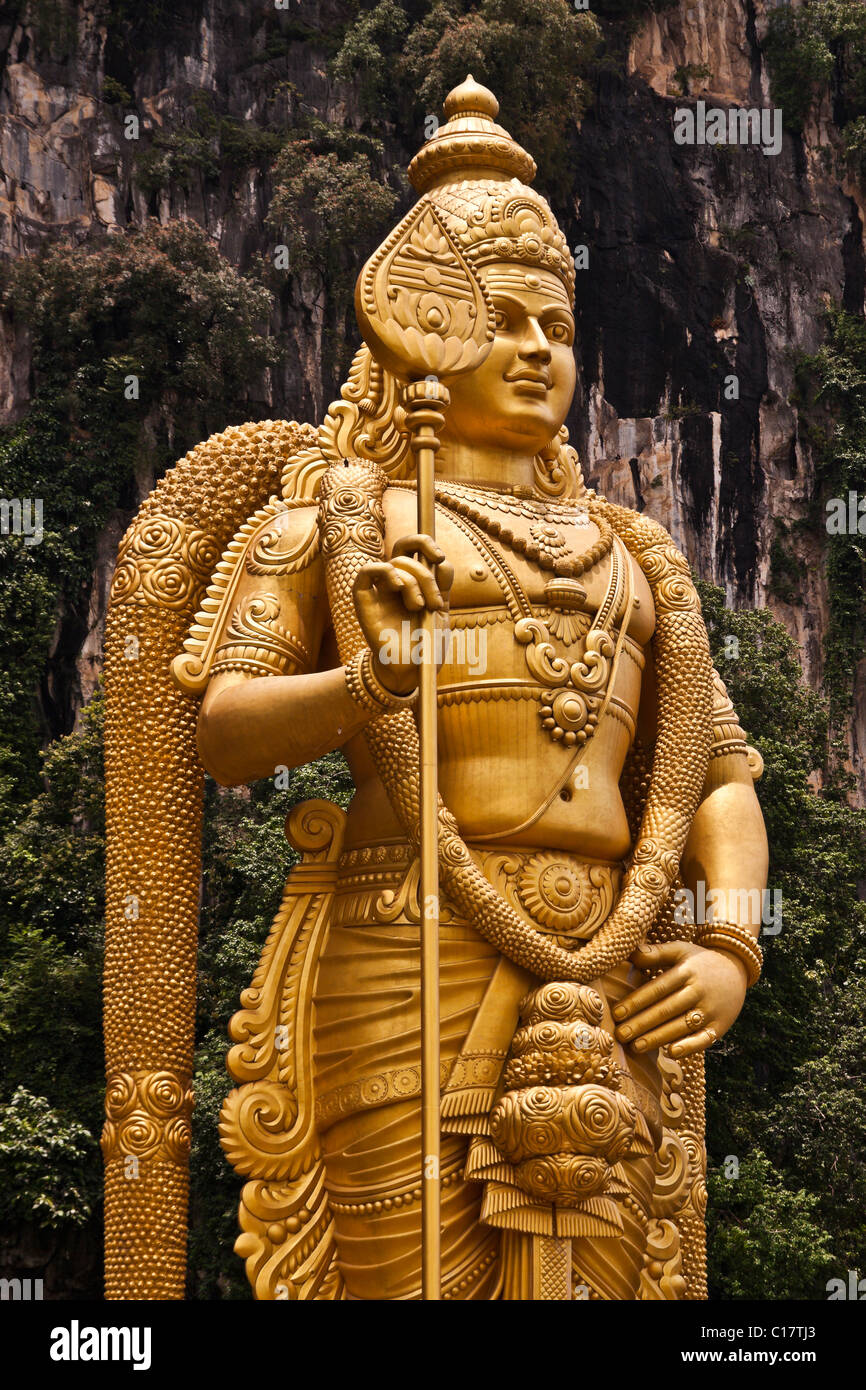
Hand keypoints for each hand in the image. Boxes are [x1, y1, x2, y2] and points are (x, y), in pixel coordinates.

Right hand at [352, 534, 453, 696]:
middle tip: (437, 574)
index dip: (426, 544)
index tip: (441, 558)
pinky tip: (398, 586)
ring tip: (420, 606)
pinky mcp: (364, 602)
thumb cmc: (426, 646)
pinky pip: (365, 573)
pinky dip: (383, 571)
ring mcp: (380, 592)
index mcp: (416, 583)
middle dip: (423, 553)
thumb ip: (442, 586)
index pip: (415, 550)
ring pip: (394, 563)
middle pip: (403, 548)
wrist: (412, 671)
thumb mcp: (441, 612)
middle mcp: (397, 584)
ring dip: (414, 580)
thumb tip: (442, 562)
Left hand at [612, 941, 748, 1058]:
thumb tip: (630, 953)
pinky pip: (704, 1039)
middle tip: (620, 1035)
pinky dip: (689, 1046)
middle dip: (641, 1023)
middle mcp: (699, 991)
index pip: (658, 988)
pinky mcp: (720, 1026)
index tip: (616, 1013)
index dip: (636, 1001)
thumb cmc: (700, 961)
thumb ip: (656, 952)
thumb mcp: (680, 950)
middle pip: (666, 1010)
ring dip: (658, 1038)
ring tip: (636, 1046)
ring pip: (681, 1026)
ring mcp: (711, 1010)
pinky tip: (671, 1052)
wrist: (737, 969)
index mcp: (687, 971)